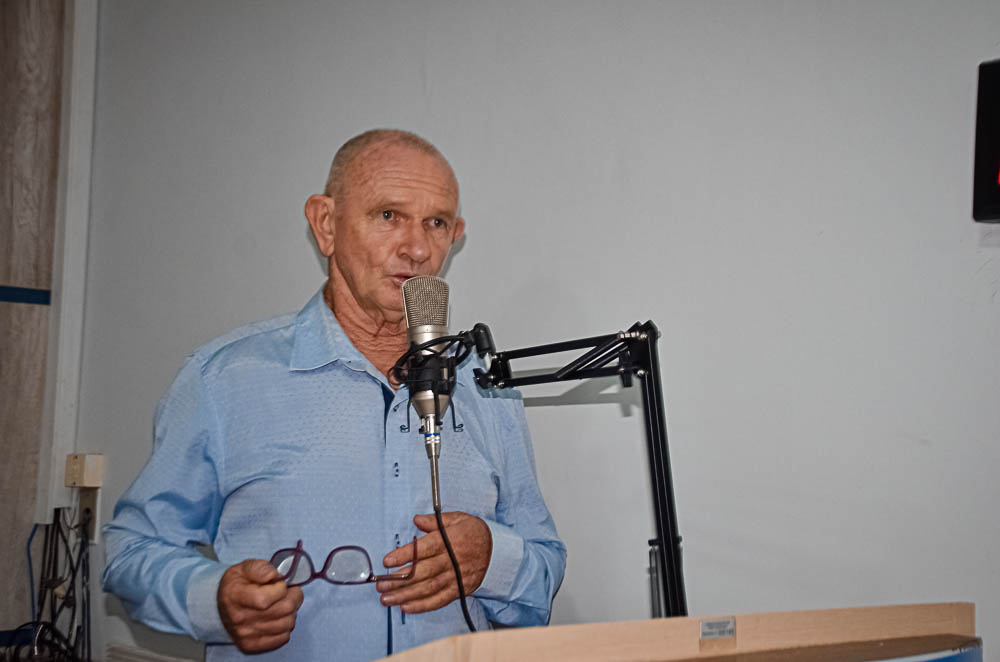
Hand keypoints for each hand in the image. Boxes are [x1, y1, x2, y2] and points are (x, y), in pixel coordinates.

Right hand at [217, 559, 303, 653]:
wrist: (220, 606)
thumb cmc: (236, 585)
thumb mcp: (243, 568)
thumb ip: (259, 568)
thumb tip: (274, 575)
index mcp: (235, 596)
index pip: (265, 599)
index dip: (280, 589)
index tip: (280, 583)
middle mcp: (239, 618)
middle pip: (283, 610)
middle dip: (293, 596)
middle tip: (290, 591)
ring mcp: (245, 634)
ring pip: (287, 624)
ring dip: (292, 611)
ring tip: (285, 603)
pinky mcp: (252, 645)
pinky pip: (283, 638)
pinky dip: (286, 626)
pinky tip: (279, 617)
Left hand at [376, 512, 491, 613]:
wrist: (498, 550)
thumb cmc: (474, 532)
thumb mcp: (457, 519)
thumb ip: (435, 521)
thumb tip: (416, 520)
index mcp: (449, 541)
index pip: (423, 549)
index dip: (404, 555)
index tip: (387, 560)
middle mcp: (451, 560)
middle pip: (422, 572)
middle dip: (398, 580)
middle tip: (380, 585)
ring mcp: (455, 577)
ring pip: (427, 589)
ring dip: (405, 595)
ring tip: (387, 599)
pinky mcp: (459, 590)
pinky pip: (439, 600)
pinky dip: (422, 606)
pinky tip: (406, 607)